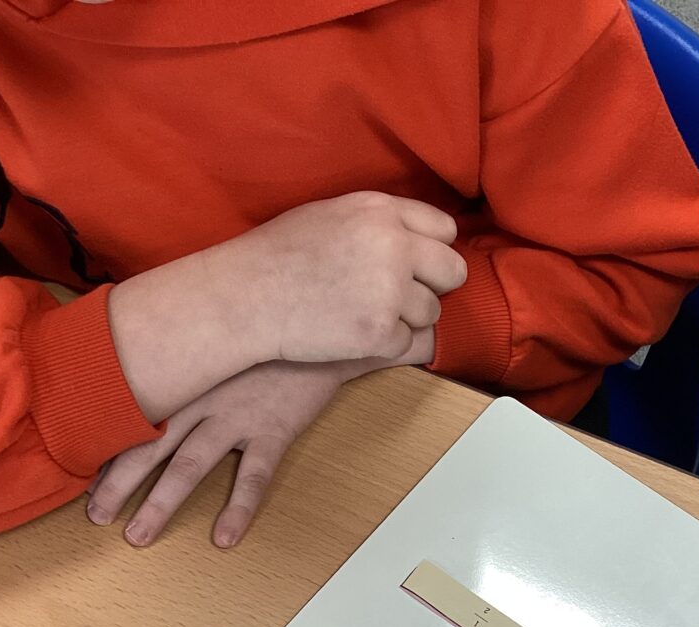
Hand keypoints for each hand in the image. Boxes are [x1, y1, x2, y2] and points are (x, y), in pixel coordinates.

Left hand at [86, 348, 420, 548]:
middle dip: (118, 484)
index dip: (106, 451)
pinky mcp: (273, 430)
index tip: (84, 480)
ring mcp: (237, 416)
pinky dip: (238, 508)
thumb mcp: (213, 336)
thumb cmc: (263, 333)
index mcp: (183, 379)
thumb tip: (150, 375)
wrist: (318, 323)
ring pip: (190, 465)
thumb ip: (184, 357)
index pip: (132, 420)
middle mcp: (201, 400)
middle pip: (149, 447)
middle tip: (96, 516)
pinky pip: (253, 476)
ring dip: (161, 502)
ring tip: (138, 535)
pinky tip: (224, 538)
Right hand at [229, 191, 467, 363]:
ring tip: (362, 312)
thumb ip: (380, 222)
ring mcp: (389, 290)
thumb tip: (419, 238)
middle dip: (433, 287)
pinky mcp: (379, 331)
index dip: (432, 251)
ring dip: (405, 318)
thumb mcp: (332, 214)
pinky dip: (382, 344)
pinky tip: (349, 333)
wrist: (246, 295)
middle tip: (400, 297)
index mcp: (381, 211)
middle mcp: (393, 246)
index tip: (416, 265)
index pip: (445, 231)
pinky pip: (406, 343)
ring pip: (431, 312)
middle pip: (452, 272)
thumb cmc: (280, 255)